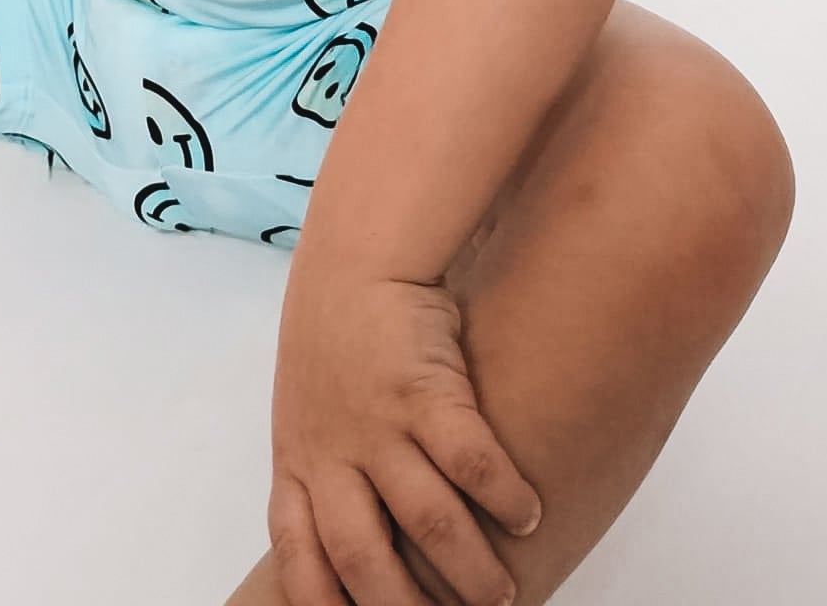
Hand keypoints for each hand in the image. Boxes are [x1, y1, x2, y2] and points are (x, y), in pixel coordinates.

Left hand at [267, 251, 540, 605]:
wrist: (358, 256)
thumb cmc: (336, 335)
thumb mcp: (307, 405)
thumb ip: (323, 464)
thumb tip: (355, 529)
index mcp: (298, 459)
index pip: (299, 554)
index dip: (326, 602)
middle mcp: (334, 451)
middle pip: (365, 559)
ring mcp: (379, 423)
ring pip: (429, 522)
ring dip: (471, 568)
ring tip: (502, 592)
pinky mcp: (425, 391)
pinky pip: (471, 462)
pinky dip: (503, 495)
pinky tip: (528, 513)